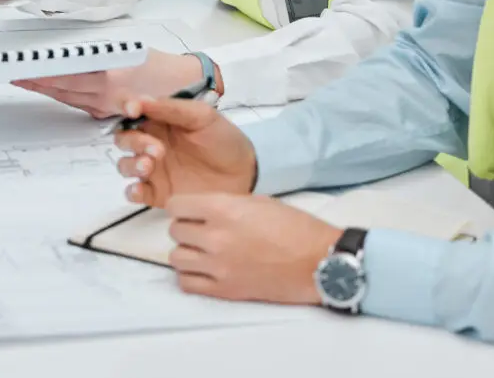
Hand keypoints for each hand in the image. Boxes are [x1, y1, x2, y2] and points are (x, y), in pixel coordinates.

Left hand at [13, 50, 205, 118]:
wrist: (187, 87)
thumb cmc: (162, 66)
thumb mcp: (131, 51)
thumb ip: (102, 55)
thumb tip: (74, 54)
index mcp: (109, 77)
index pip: (66, 75)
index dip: (42, 72)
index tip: (22, 67)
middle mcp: (105, 95)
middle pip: (62, 89)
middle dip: (36, 82)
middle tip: (14, 75)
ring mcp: (107, 107)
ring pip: (69, 99)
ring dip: (46, 91)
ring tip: (25, 82)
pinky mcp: (111, 114)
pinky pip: (82, 106)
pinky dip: (65, 98)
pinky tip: (53, 92)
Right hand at [115, 94, 256, 205]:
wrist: (246, 173)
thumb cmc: (224, 139)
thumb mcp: (202, 116)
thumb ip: (171, 108)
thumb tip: (140, 100)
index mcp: (159, 120)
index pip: (131, 110)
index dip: (125, 106)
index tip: (133, 110)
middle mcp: (150, 143)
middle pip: (124, 139)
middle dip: (133, 141)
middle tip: (157, 149)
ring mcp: (153, 170)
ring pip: (125, 165)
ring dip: (131, 164)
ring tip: (149, 166)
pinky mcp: (158, 193)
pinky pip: (135, 192)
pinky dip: (131, 191)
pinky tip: (140, 189)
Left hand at [167, 193, 338, 305]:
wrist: (318, 262)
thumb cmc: (294, 227)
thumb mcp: (257, 201)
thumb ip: (225, 203)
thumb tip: (202, 209)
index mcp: (223, 209)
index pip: (175, 205)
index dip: (182, 206)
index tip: (190, 210)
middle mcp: (215, 237)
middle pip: (175, 231)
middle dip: (186, 228)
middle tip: (202, 230)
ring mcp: (218, 266)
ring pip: (176, 258)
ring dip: (187, 252)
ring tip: (202, 251)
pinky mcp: (225, 290)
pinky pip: (186, 284)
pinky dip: (191, 276)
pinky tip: (204, 270)